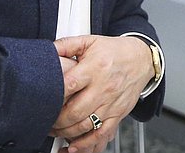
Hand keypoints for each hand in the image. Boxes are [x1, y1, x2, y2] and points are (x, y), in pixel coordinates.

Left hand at [50, 36, 153, 152]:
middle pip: (75, 111)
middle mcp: (104, 87)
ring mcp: (111, 103)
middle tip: (45, 121)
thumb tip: (47, 49)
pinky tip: (74, 146)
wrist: (142, 59)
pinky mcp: (118, 114)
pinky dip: (87, 144)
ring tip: (55, 131)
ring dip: (66, 133)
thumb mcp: (91, 41)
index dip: (53, 95)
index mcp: (95, 68)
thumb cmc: (115, 51)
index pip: (69, 85)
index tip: (42, 100)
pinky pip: (102, 134)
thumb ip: (67, 44)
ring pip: (86, 126)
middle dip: (56, 121)